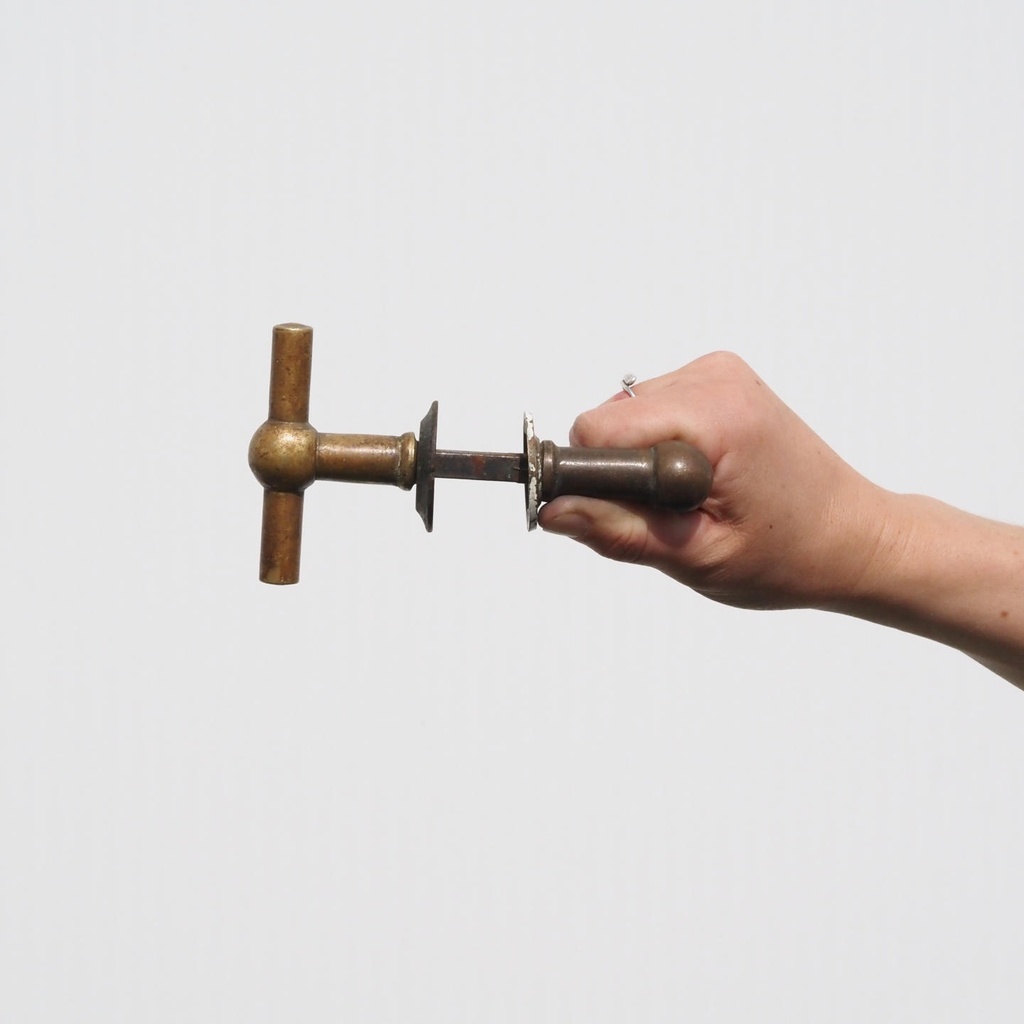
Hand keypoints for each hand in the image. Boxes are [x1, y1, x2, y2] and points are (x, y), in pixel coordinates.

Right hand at [538, 351, 887, 610]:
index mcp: (716, 416)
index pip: (598, 430)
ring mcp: (719, 371)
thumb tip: (553, 510)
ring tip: (694, 499)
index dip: (591, 480)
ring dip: (640, 462)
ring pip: (624, 414)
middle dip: (620, 474)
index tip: (615, 519)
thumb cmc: (791, 554)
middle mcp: (716, 377)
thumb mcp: (698, 557)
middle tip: (673, 515)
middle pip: (607, 418)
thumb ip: (620, 531)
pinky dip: (658, 446)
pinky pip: (650, 409)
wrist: (853, 536)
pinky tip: (699, 477)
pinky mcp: (720, 378)